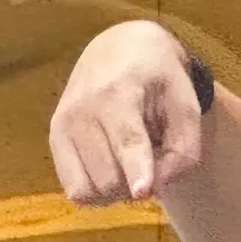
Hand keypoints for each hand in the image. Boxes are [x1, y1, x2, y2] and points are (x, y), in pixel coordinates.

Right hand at [49, 20, 203, 204]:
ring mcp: (62, 126)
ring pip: (88, 190)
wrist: (119, 48)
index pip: (127, 140)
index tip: (143, 191)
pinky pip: (74, 189)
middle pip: (110, 178)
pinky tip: (113, 172)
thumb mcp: (187, 105)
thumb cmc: (160, 79)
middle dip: (137, 187)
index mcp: (119, 94)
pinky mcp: (54, 138)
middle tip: (153, 167)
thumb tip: (158, 187)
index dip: (137, 170)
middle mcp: (82, 111)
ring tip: (131, 168)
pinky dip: (97, 192)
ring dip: (117, 194)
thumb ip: (184, 150)